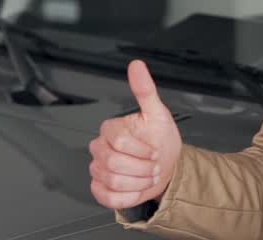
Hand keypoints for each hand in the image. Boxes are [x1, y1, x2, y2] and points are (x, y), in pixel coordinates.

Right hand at [89, 60, 182, 209]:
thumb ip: (145, 90)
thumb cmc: (160, 139)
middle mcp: (101, 147)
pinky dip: (128, 196)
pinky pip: (107, 197)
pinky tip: (137, 187)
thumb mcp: (158, 113)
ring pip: (112, 181)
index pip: (119, 140)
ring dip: (138, 182)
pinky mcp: (99, 188)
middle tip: (154, 165)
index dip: (142, 150)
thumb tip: (137, 66)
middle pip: (113, 162)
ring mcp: (97, 168)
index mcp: (111, 128)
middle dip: (142, 167)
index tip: (155, 151)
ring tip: (147, 175)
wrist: (165, 166)